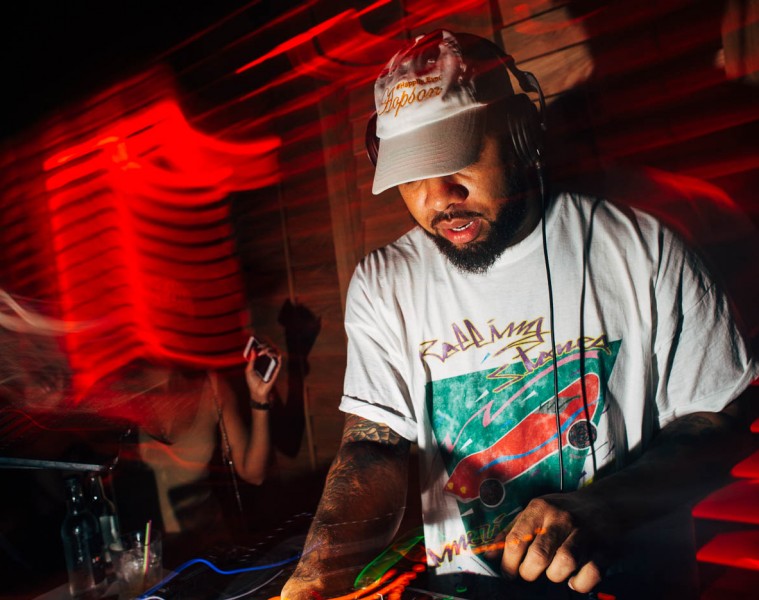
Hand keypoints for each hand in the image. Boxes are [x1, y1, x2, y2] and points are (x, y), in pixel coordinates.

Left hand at [245, 343, 281, 404]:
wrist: (256, 393)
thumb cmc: (252, 382)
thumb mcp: (248, 370)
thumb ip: (251, 360)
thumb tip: (253, 350)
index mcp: (261, 360)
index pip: (263, 348)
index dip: (261, 342)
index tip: (255, 338)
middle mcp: (267, 361)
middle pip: (269, 347)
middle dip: (264, 345)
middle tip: (258, 347)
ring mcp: (272, 364)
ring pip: (275, 351)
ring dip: (268, 348)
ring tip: (262, 351)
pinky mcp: (276, 368)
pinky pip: (278, 358)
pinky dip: (273, 353)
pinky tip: (266, 354)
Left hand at [499, 490, 620, 592]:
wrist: (606, 504)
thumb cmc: (562, 511)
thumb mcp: (536, 512)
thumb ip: (511, 531)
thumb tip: (489, 554)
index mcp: (540, 508)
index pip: (516, 540)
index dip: (508, 563)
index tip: (509, 572)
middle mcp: (561, 519)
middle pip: (538, 556)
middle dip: (529, 572)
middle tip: (530, 573)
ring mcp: (584, 534)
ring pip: (563, 566)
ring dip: (554, 576)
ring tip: (554, 571)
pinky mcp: (604, 549)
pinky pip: (588, 576)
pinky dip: (578, 583)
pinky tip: (574, 576)